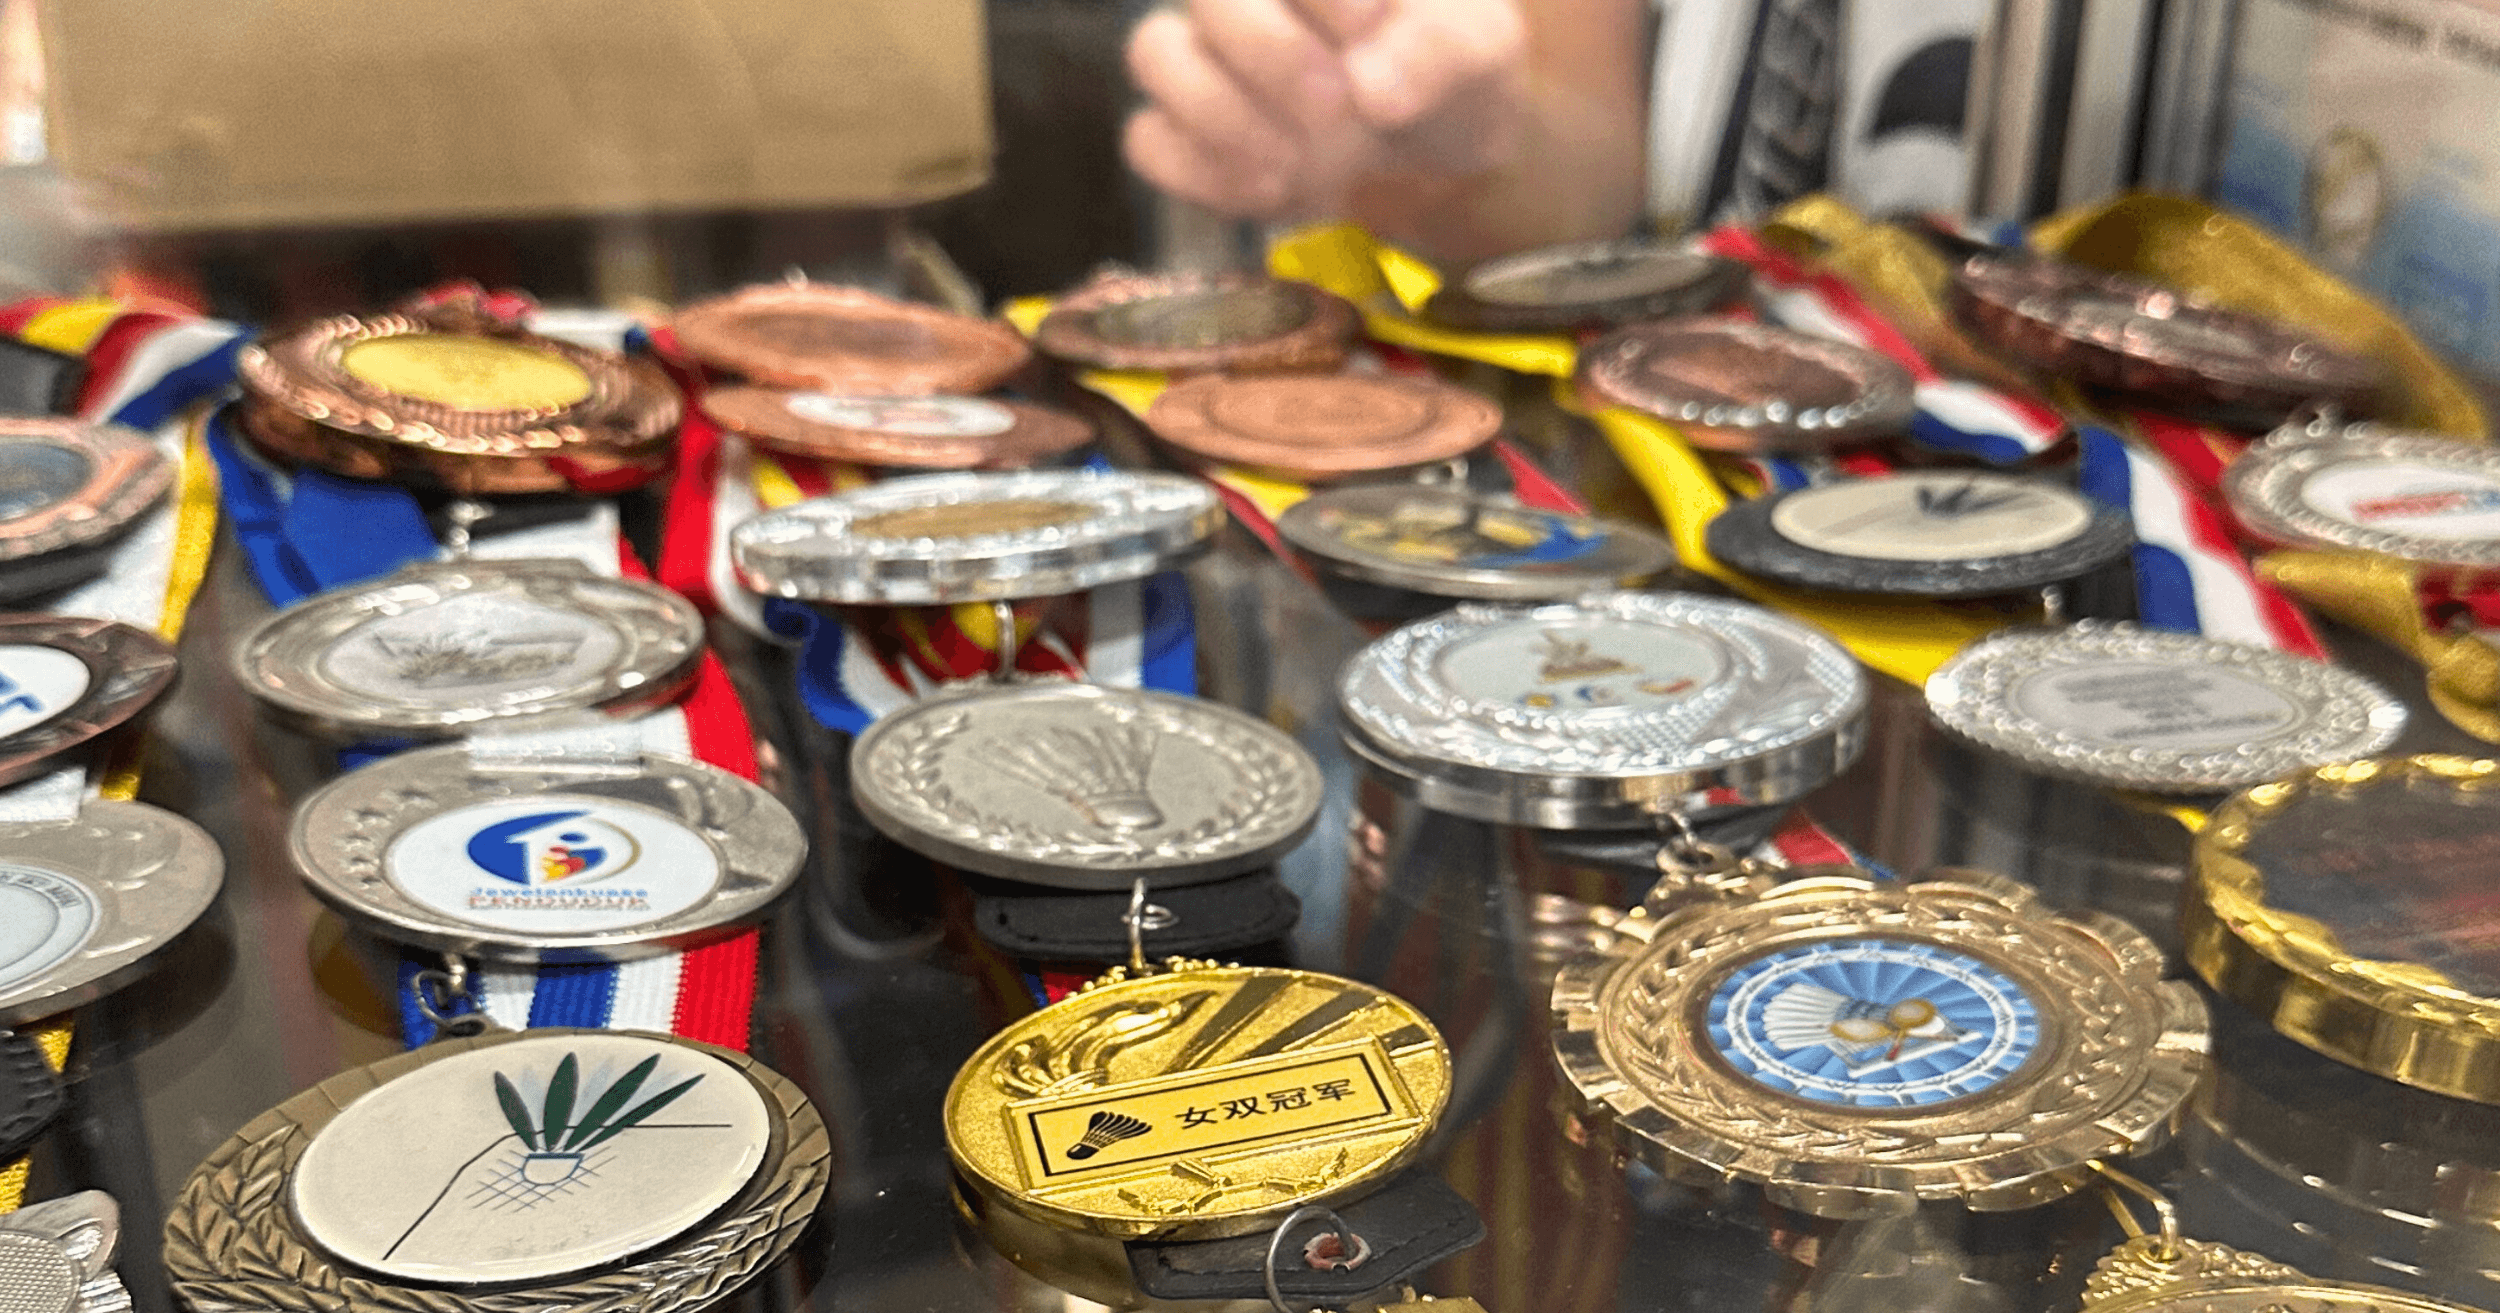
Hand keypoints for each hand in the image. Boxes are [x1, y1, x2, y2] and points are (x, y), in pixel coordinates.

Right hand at [1123, 0, 1532, 224]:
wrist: (1439, 137)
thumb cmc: (1451, 66)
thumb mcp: (1478, 50)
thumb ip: (1437, 49)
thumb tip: (1374, 89)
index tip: (1370, 25)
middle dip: (1268, 53)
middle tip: (1336, 104)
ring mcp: (1204, 60)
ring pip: (1155, 55)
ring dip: (1222, 112)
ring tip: (1296, 161)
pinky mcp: (1188, 136)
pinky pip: (1149, 141)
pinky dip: (1203, 172)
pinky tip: (1271, 190)